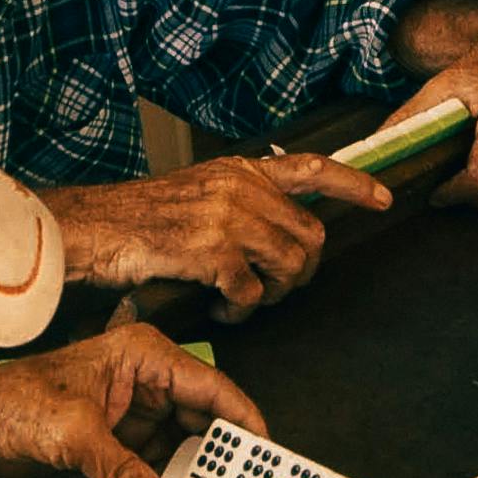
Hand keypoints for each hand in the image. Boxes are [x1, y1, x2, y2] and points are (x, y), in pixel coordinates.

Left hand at [0, 323, 263, 477]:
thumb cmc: (12, 403)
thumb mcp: (74, 435)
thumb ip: (121, 473)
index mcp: (143, 355)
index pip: (213, 386)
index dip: (244, 420)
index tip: (268, 453)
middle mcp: (148, 381)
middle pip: (206, 418)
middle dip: (226, 454)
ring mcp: (137, 412)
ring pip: (188, 444)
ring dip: (201, 474)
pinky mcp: (123, 441)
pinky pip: (163, 464)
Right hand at [46, 152, 392, 314]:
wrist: (94, 227)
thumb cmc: (141, 219)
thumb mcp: (199, 192)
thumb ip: (242, 202)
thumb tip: (282, 233)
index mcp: (241, 171)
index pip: (312, 168)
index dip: (353, 184)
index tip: (382, 196)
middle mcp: (241, 188)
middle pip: (310, 236)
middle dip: (302, 271)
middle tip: (276, 289)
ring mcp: (229, 217)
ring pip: (290, 266)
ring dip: (274, 294)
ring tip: (245, 300)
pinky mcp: (213, 250)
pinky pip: (254, 292)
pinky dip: (242, 309)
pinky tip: (222, 308)